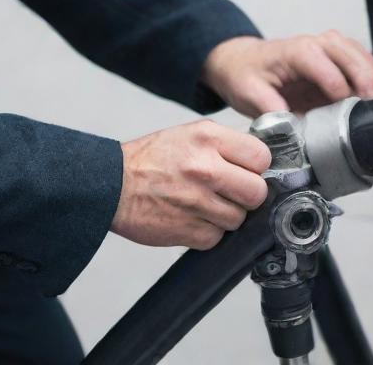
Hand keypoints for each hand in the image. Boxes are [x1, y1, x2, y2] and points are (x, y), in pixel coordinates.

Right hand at [109, 120, 271, 249]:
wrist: (112, 184)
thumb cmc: (151, 158)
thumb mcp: (189, 133)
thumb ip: (225, 145)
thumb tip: (259, 161)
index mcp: (208, 138)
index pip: (261, 157)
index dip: (257, 167)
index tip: (247, 171)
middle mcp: (206, 168)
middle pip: (257, 192)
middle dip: (248, 196)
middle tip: (231, 192)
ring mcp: (198, 201)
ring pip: (239, 218)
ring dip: (227, 216)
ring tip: (205, 204)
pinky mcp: (189, 231)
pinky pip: (218, 238)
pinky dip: (209, 232)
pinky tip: (193, 218)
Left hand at [200, 30, 372, 115]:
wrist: (245, 62)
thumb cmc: (247, 75)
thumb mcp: (248, 93)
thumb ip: (268, 108)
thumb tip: (289, 127)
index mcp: (295, 50)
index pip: (323, 64)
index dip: (338, 87)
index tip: (346, 110)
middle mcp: (317, 43)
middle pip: (350, 54)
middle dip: (365, 80)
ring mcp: (331, 48)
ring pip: (362, 55)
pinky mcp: (340, 59)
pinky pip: (365, 63)